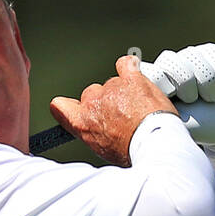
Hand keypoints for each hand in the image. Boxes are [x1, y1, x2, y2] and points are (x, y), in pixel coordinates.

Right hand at [49, 55, 177, 165]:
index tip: (76, 108)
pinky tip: (135, 75)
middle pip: (91, 93)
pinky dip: (130, 68)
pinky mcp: (130, 78)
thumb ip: (93, 134)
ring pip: (112, 83)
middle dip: (104, 101)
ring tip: (137, 106)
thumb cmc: (132, 150)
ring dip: (123, 91)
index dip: (69, 106)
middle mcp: (93, 102)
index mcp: (82, 122)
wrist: (153, 141)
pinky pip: (126, 64)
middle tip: (120, 114)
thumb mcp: (103, 151)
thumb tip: (96, 131)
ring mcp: (111, 88)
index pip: (60, 106)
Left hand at [145, 44, 214, 160]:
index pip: (146, 71)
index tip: (170, 96)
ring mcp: (188, 61)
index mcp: (154, 88)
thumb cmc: (198, 129)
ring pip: (192, 55)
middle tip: (192, 100)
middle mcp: (168, 71)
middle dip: (185, 81)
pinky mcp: (209, 55)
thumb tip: (132, 108)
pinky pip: (213, 52)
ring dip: (206, 80)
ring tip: (211, 98)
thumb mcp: (173, 127)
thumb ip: (154, 115)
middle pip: (169, 60)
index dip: (158, 79)